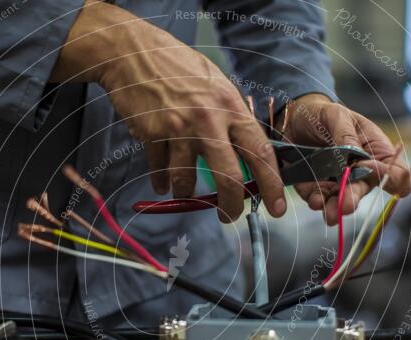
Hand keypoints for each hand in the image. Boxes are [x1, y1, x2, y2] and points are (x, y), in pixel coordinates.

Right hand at [50, 1, 283, 222]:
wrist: (134, 53)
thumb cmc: (179, 69)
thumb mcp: (216, 87)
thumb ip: (231, 121)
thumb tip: (247, 160)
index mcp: (231, 107)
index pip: (260, 152)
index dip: (272, 184)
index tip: (276, 207)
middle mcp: (208, 119)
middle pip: (228, 178)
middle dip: (231, 206)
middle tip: (230, 216)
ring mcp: (178, 129)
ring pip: (186, 181)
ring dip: (185, 191)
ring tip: (182, 189)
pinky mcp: (152, 135)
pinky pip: (160, 171)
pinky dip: (161, 181)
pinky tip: (161, 181)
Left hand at [280, 93, 410, 224]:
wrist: (294, 119)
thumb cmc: (324, 115)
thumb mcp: (337, 116)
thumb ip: (346, 136)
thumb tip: (353, 158)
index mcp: (376, 153)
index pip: (395, 174)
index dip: (388, 176)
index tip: (369, 167)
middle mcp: (360, 173)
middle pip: (363, 190)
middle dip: (354, 198)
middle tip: (346, 204)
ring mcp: (337, 183)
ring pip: (341, 201)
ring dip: (335, 208)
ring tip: (330, 214)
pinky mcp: (315, 189)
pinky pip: (318, 199)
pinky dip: (317, 202)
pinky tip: (315, 202)